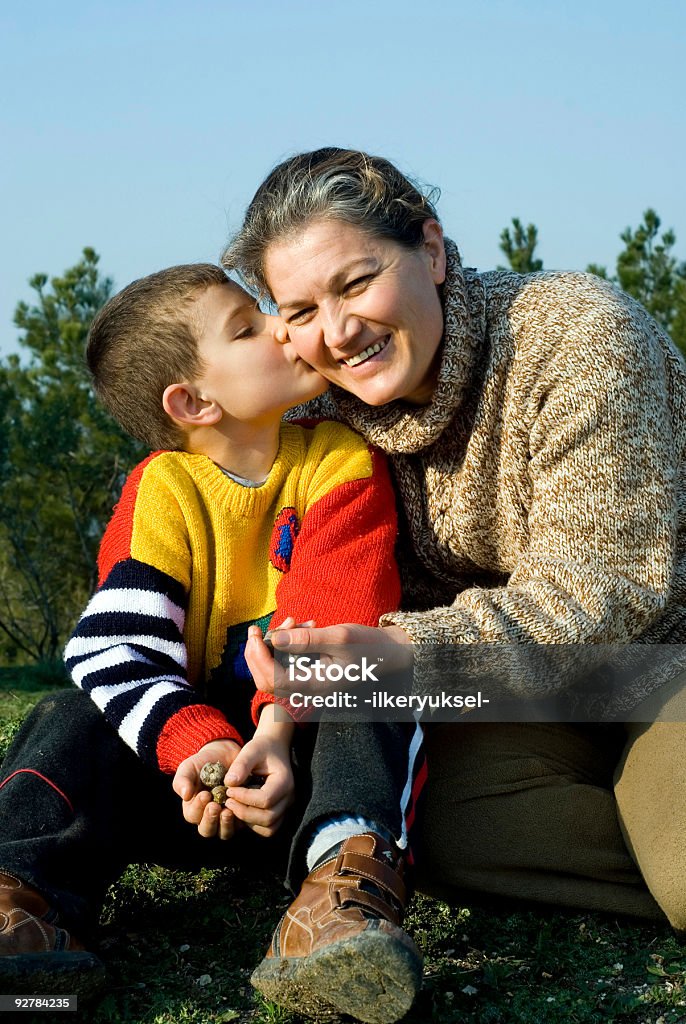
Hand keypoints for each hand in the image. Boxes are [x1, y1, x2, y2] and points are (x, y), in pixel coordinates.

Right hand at [172, 738, 241, 839]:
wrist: (224, 755)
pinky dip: (241, 819)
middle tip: (215, 806)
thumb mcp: (189, 767)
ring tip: (228, 810)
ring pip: (224, 832)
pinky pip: (241, 824)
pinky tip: (242, 807)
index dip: (198, 808)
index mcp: (193, 808)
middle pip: (207, 830)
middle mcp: (208, 817)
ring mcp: (224, 818)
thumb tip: (185, 795)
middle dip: (210, 819)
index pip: (192, 815)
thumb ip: (182, 779)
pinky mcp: (240, 815)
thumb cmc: (203, 763)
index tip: (205, 794)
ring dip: (225, 824)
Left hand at [224, 730, 293, 837]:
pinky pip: (269, 829)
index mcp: (285, 781)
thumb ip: (241, 764)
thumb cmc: (262, 749)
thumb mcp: (251, 750)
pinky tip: (242, 810)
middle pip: (268, 817)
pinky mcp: (281, 813)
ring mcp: (287, 807)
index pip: (265, 799)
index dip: (244, 797)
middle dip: (244, 812)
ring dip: (248, 821)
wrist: (274, 749)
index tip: (228, 789)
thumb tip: (229, 783)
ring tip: (234, 806)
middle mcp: (290, 797)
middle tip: (227, 800)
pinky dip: (254, 825)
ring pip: (269, 828)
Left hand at [246, 622, 412, 694]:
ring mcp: (308, 682)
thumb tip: (275, 638)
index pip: (272, 680)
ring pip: (275, 668)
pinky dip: (287, 643)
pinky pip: (287, 662)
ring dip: (275, 644)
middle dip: (258, 653)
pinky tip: (302, 626)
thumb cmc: (367, 645)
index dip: (258, 658)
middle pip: (266, 680)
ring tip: (295, 620)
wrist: (386, 652)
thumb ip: (306, 640)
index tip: (255, 633)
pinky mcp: (308, 673)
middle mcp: (308, 689)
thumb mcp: (338, 637)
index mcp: (315, 685)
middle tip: (258, 628)